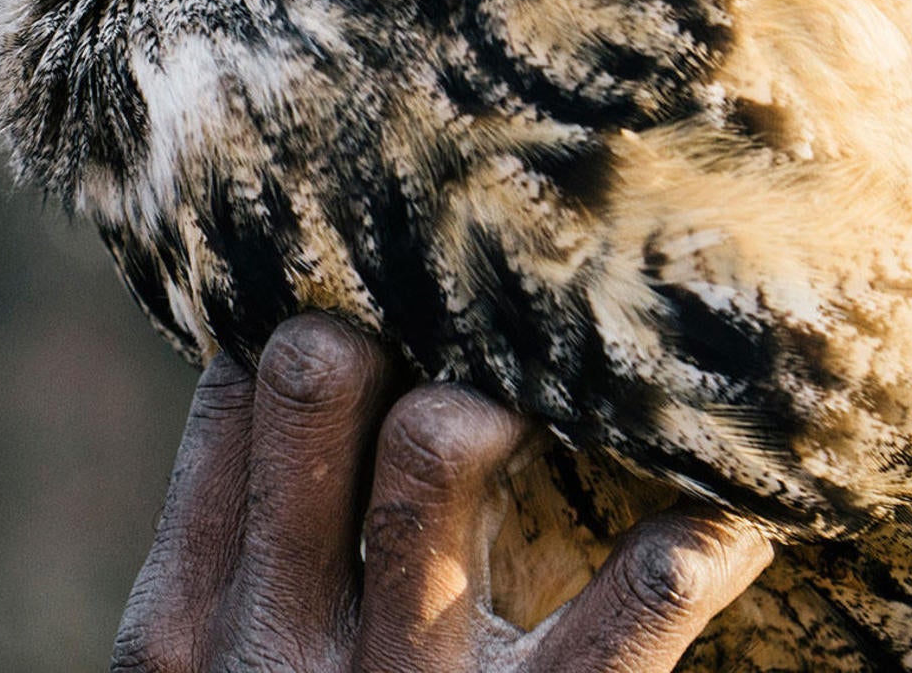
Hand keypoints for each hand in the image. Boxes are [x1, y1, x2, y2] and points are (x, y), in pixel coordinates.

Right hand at [112, 314, 769, 671]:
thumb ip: (240, 566)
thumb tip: (280, 376)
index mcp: (184, 637)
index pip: (230, 399)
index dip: (302, 312)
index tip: (378, 276)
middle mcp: (280, 652)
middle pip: (315, 382)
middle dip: (385, 321)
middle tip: (456, 312)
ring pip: (443, 445)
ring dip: (505, 390)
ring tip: (552, 379)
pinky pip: (632, 615)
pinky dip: (689, 544)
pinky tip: (728, 503)